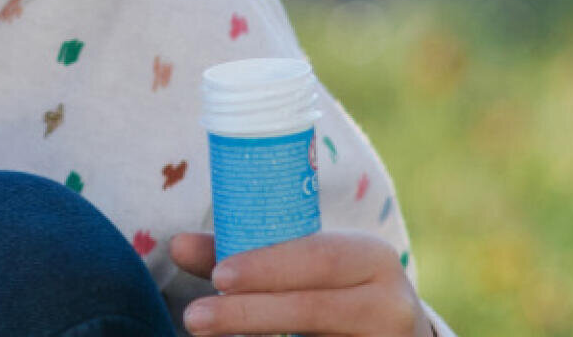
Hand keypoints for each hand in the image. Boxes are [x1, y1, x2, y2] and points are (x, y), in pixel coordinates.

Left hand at [169, 231, 430, 336]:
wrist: (396, 332)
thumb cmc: (336, 289)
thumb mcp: (306, 264)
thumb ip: (244, 253)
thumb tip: (177, 245)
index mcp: (373, 258)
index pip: (319, 257)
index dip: (268, 267)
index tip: (218, 275)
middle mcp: (391, 304)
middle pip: (314, 310)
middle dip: (249, 313)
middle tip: (193, 316)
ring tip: (204, 333)